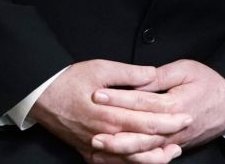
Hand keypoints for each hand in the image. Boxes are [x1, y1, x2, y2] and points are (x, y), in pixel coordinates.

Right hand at [30, 60, 191, 162]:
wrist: (38, 97)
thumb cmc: (66, 81)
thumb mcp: (97, 69)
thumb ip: (128, 74)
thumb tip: (152, 74)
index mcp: (109, 114)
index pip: (147, 120)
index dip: (169, 119)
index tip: (185, 114)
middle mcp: (105, 135)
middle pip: (144, 141)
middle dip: (168, 135)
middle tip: (186, 128)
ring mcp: (97, 147)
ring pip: (132, 159)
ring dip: (155, 157)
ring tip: (172, 151)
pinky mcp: (89, 153)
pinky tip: (145, 159)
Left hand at [91, 59, 224, 154]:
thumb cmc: (210, 84)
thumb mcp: (185, 70)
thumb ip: (159, 76)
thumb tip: (136, 78)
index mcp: (175, 104)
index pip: (141, 102)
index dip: (117, 98)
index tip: (96, 95)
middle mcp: (174, 127)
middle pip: (141, 133)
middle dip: (116, 133)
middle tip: (92, 131)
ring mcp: (175, 140)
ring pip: (146, 149)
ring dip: (122, 150)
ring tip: (100, 147)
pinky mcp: (175, 145)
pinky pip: (153, 156)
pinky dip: (135, 159)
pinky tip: (117, 158)